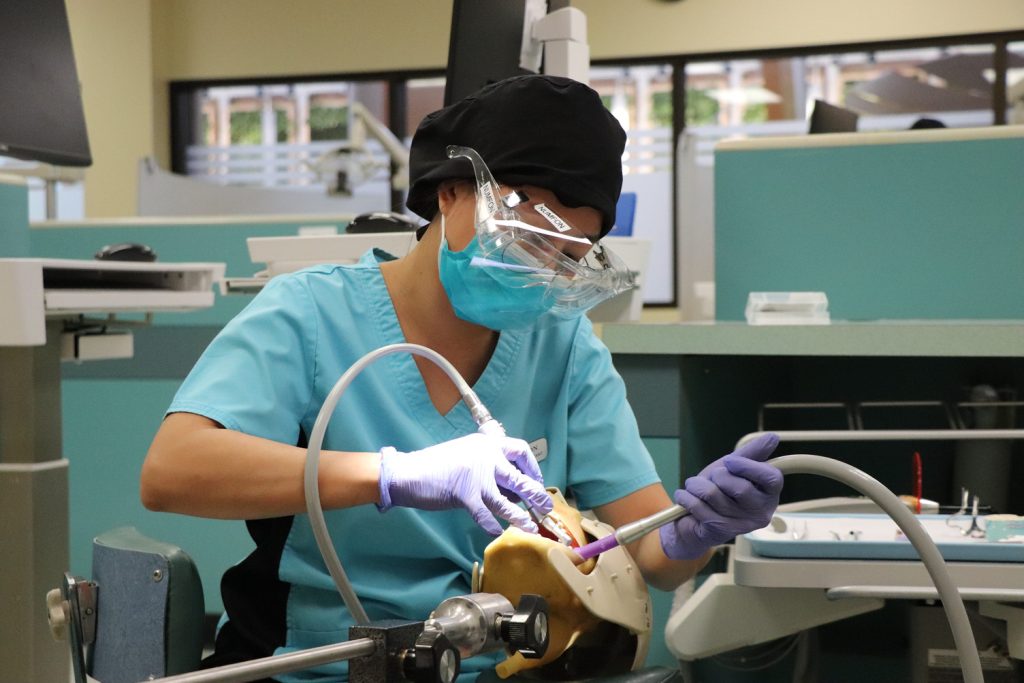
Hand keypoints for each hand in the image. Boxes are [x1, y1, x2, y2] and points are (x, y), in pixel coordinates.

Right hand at [377, 432, 552, 534]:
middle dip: (535, 495)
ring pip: (507, 501)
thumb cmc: (437, 465)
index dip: (533, 468)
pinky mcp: (465, 495)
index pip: (520, 450)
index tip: (537, 481)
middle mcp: (486, 456)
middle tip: (544, 507)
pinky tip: (498, 531)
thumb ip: (489, 465)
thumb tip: (513, 486)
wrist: (408, 472)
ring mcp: (477, 476)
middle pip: (520, 478)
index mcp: (487, 443)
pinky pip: (486, 515)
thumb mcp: (467, 454)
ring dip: (521, 516)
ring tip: (531, 526)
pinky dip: (493, 526)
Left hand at [660, 433, 782, 559]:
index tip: (729, 460)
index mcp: (769, 495)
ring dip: (696, 485)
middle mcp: (761, 513)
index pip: (772, 478)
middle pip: (741, 488)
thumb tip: (773, 437)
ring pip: (713, 494)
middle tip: (711, 478)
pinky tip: (686, 498)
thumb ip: (752, 453)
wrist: (694, 520)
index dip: (748, 466)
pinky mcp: (720, 532)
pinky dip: (685, 496)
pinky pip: (698, 505)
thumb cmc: (719, 490)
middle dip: (717, 476)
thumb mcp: (734, 467)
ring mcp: (741, 526)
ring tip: (695, 488)